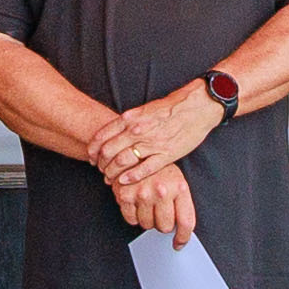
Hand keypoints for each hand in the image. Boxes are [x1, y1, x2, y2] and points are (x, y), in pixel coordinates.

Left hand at [86, 83, 215, 188]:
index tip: (92, 157)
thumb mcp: (143, 110)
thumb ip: (128, 121)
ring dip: (113, 173)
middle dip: (101, 164)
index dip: (93, 150)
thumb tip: (112, 132)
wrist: (196, 107)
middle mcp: (137, 131)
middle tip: (100, 171)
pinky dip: (131, 177)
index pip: (103, 136)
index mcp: (131, 118)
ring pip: (123, 161)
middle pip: (109, 151)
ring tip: (110, 179)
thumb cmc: (170, 108)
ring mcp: (151, 143)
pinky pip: (144, 169)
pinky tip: (124, 182)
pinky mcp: (166, 154)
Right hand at [112, 163, 198, 248]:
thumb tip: (181, 232)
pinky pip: (131, 220)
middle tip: (160, 212)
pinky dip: (134, 216)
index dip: (182, 237)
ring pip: (147, 225)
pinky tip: (136, 204)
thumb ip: (182, 204)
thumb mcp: (177, 181)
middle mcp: (162, 191)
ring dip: (148, 219)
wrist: (135, 152)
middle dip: (163, 224)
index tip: (178, 244)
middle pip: (165, 227)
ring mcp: (142, 193)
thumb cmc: (159, 169)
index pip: (185, 222)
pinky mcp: (125, 195)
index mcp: (179, 187)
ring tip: (148, 205)